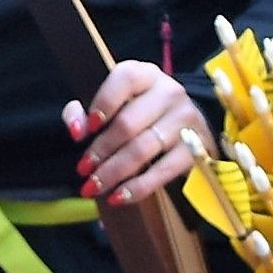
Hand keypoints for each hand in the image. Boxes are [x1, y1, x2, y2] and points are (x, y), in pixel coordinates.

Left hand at [67, 62, 209, 207]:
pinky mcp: (196, 149)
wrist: (187, 127)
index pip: (125, 80)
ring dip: (113, 171)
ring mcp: (185, 120)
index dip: (103, 104)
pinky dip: (137, 187)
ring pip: (143, 148)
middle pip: (128, 123)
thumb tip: (76, 130)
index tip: (86, 130)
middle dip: (101, 149)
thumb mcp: (113, 104)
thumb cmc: (140, 113)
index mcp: (146, 75)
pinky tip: (118, 197)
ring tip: (94, 186)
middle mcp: (169, 92)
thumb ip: (83, 111)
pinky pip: (163, 171)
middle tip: (82, 169)